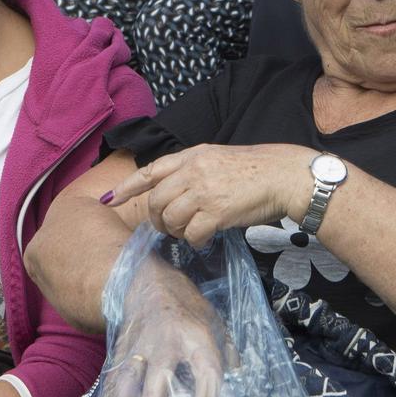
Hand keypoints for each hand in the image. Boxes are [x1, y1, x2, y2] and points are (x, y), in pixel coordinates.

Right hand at [101, 258, 228, 396]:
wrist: (149, 281)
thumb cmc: (186, 306)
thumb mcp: (214, 320)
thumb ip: (227, 350)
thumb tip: (237, 376)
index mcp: (197, 336)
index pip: (206, 370)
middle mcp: (168, 341)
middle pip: (160, 370)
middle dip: (152, 396)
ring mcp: (142, 344)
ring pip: (131, 372)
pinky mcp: (123, 347)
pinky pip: (116, 374)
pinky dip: (110, 396)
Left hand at [107, 142, 314, 246]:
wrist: (285, 176)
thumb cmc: (257, 170)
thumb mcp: (219, 158)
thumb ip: (195, 170)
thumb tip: (175, 193)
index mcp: (193, 155)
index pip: (151, 171)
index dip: (128, 187)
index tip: (110, 199)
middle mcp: (194, 171)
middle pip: (156, 201)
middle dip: (157, 220)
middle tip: (167, 229)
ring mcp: (204, 191)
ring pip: (170, 219)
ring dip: (176, 232)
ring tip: (189, 233)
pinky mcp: (217, 212)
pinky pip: (191, 234)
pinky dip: (194, 241)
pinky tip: (205, 238)